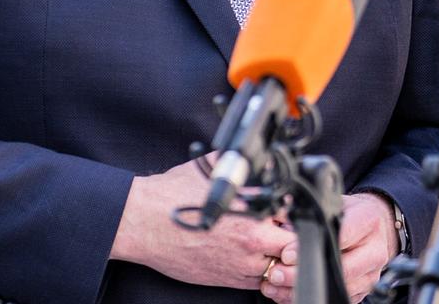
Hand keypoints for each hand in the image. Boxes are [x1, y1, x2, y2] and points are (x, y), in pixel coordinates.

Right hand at [109, 157, 295, 288]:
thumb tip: (263, 153)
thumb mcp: (215, 166)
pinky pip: (257, 284)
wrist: (143, 222)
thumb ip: (244, 162)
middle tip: (283, 228)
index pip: (295, 221)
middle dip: (292, 239)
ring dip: (280, 260)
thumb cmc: (174, 195)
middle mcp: (249, 246)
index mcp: (252, 218)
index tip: (289, 210)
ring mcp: (237, 266)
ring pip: (278, 272)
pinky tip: (255, 258)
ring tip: (272, 246)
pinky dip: (263, 275)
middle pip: (292, 250)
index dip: (295, 215)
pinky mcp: (224, 280)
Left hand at [261, 192, 399, 302]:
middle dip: (305, 273)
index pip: (342, 236)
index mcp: (369, 221)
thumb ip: (313, 211)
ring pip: (338, 288)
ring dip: (304, 289)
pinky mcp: (364, 290)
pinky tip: (289, 291)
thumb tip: (282, 219)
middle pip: (341, 268)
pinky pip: (336, 297)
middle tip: (277, 273)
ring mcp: (371, 273)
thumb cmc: (351, 213)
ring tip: (277, 284)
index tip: (287, 254)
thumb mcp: (335, 203)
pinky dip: (311, 296)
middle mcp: (375, 250)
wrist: (374, 227)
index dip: (312, 246)